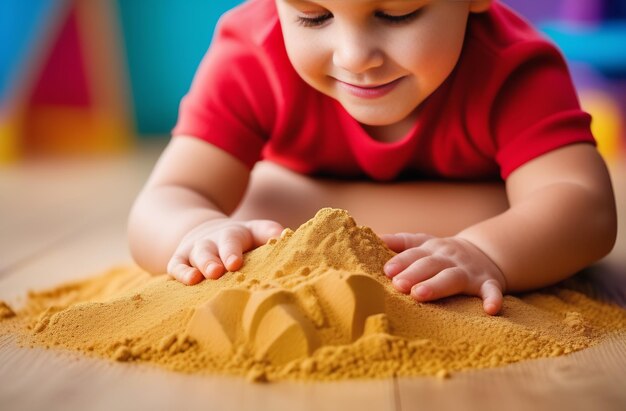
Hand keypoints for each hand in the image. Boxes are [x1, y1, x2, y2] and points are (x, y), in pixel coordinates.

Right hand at [168, 218, 283, 284]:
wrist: (209, 232)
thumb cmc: (241, 240)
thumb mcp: (256, 231)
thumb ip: (269, 233)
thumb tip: (285, 235)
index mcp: (233, 235)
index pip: (232, 240)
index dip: (232, 251)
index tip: (235, 264)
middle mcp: (212, 241)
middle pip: (210, 248)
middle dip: (212, 260)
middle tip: (217, 271)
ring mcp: (195, 250)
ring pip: (193, 257)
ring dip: (198, 266)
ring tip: (200, 278)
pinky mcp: (180, 260)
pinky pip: (176, 266)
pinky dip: (180, 273)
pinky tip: (189, 281)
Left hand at [381, 233, 506, 314]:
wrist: (485, 253)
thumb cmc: (443, 254)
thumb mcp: (423, 243)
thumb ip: (401, 242)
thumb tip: (374, 236)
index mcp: (432, 249)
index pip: (414, 253)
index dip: (401, 260)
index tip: (387, 270)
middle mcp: (449, 258)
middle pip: (430, 264)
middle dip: (414, 273)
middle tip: (398, 285)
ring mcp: (469, 270)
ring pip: (452, 277)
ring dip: (437, 285)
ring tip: (420, 294)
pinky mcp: (488, 282)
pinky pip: (492, 290)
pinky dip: (493, 298)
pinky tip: (491, 310)